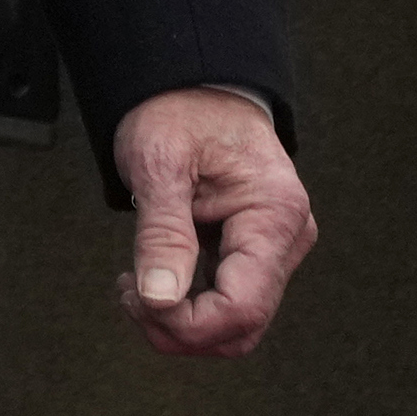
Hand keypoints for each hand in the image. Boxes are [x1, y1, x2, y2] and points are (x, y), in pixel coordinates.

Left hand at [110, 86, 314, 359]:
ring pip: (236, 325)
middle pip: (242, 326)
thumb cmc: (179, 110)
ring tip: (137, 290)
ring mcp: (274, 249)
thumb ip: (162, 232)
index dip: (187, 323)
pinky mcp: (255, 253)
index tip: (138, 300)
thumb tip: (159, 299)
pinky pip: (228, 301)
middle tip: (130, 298)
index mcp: (274, 214)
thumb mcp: (159, 162)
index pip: (241, 307)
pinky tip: (154, 283)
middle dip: (181, 330)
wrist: (192, 84)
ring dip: (183, 325)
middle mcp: (286, 238)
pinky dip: (189, 308)